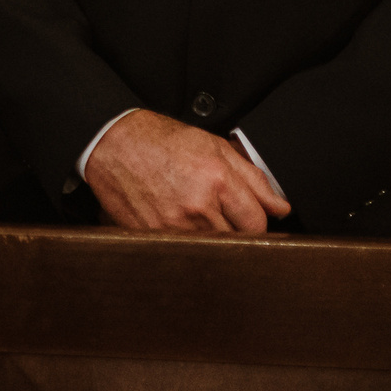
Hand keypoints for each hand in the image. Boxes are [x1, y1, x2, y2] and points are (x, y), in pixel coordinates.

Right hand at [85, 109, 290, 233]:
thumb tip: (279, 207)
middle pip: (237, 240)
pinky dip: (187, 242)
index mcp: (216, 179)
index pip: (257, 222)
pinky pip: (184, 250)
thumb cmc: (159, 140)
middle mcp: (197, 205)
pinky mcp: (154, 236)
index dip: (257, 220)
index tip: (249, 216)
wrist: (111, 143)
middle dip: (236, 230)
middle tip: (222, 215)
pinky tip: (179, 222)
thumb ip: (252, 177)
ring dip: (212, 238)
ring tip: (198, 216)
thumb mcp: (212, 145)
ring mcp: (174, 224)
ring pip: (213, 249)